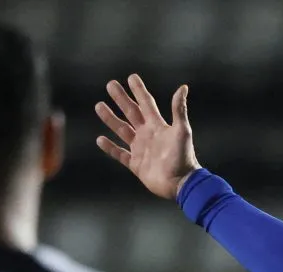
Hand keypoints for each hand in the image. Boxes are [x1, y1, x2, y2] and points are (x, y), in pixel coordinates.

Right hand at [95, 74, 200, 199]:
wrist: (180, 183)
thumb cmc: (183, 157)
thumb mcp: (182, 131)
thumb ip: (179, 110)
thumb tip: (183, 87)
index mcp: (158, 126)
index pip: (146, 103)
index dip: (139, 90)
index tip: (131, 77)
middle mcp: (148, 135)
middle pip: (131, 112)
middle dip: (121, 99)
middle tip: (110, 84)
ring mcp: (141, 150)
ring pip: (122, 130)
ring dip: (111, 118)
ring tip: (99, 106)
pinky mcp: (136, 165)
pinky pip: (120, 154)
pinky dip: (110, 148)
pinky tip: (100, 139)